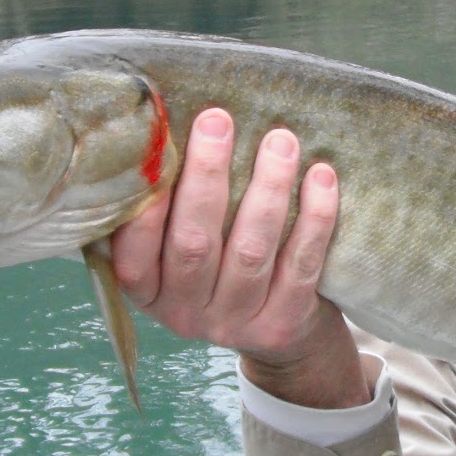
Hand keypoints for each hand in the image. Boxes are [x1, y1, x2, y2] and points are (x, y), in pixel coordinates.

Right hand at [109, 107, 366, 408]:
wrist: (278, 335)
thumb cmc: (218, 267)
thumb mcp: (175, 249)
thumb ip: (167, 207)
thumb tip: (161, 129)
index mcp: (147, 290)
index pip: (135, 253)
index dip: (146, 205)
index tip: (159, 147)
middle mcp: (184, 313)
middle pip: (194, 245)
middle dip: (206, 177)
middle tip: (217, 120)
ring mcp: (234, 322)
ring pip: (250, 251)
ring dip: (267, 189)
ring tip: (280, 140)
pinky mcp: (282, 324)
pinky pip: (300, 266)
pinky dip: (313, 218)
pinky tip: (320, 176)